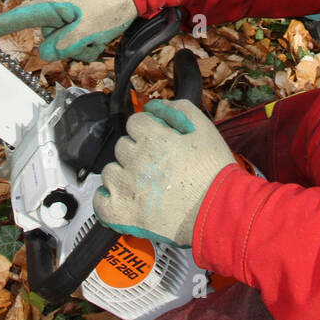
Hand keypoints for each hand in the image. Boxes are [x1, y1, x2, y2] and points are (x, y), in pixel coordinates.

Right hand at [0, 0, 135, 61]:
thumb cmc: (114, 3)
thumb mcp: (87, 31)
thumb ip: (62, 45)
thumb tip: (46, 52)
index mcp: (54, 3)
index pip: (22, 17)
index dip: (2, 26)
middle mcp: (58, 0)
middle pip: (48, 33)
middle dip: (66, 44)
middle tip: (90, 40)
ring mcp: (72, 0)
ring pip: (66, 32)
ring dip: (81, 41)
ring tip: (101, 33)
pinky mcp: (84, 2)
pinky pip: (78, 24)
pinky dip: (89, 33)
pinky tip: (104, 30)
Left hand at [94, 99, 234, 246]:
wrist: (219, 212)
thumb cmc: (214, 173)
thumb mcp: (204, 129)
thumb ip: (178, 109)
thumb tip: (153, 106)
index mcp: (153, 138)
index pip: (135, 122)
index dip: (148, 130)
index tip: (157, 141)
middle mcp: (136, 160)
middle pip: (122, 146)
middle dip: (137, 151)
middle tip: (156, 165)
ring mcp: (127, 188)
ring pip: (110, 171)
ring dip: (123, 174)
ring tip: (143, 184)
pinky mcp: (122, 214)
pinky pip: (100, 201)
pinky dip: (108, 199)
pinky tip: (124, 199)